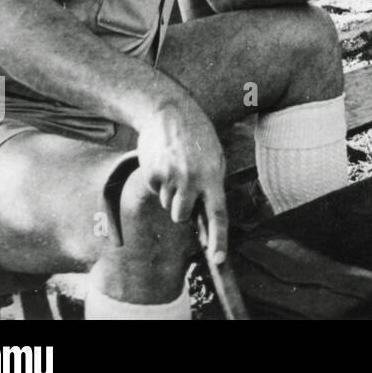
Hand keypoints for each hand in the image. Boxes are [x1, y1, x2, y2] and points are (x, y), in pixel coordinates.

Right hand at [135, 100, 227, 263]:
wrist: (170, 112)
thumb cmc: (197, 138)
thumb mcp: (214, 158)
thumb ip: (212, 186)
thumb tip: (208, 218)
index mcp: (213, 177)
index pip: (218, 215)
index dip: (218, 240)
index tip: (218, 260)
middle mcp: (192, 180)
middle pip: (182, 217)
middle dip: (181, 209)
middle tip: (183, 186)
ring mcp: (171, 177)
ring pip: (168, 205)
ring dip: (170, 193)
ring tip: (176, 167)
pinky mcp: (152, 173)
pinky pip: (155, 190)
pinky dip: (158, 180)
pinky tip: (164, 161)